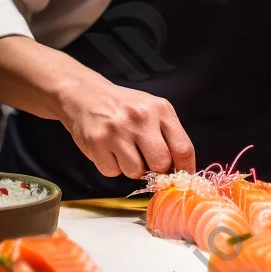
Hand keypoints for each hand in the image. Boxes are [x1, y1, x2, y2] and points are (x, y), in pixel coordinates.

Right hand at [62, 81, 195, 178]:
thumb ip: (168, 136)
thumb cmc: (124, 107)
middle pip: (161, 164)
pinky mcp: (97, 142)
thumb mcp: (152, 110)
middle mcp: (140, 118)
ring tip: (124, 150)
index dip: (185, 168)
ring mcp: (117, 130)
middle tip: (147, 161)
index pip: (183, 148)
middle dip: (156, 170)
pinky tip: (108, 149)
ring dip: (131, 168)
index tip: (181, 176)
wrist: (86, 95)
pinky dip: (112, 166)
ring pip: (135, 172)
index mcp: (160, 110)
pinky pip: (112, 172)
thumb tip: (179, 170)